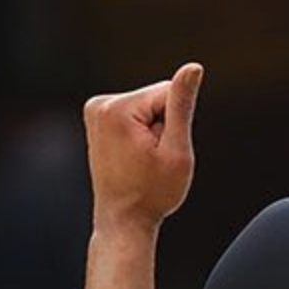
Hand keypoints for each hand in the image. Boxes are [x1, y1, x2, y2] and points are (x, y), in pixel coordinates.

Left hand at [83, 63, 204, 231]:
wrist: (123, 220)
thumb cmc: (153, 192)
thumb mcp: (176, 149)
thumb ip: (182, 105)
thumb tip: (193, 68)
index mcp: (117, 108)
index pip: (170, 94)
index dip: (175, 125)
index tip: (159, 153)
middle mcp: (100, 103)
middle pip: (157, 98)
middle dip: (163, 126)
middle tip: (151, 160)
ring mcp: (95, 110)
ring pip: (148, 106)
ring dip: (153, 132)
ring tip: (142, 160)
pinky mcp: (97, 118)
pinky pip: (136, 114)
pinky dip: (142, 134)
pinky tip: (133, 156)